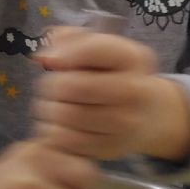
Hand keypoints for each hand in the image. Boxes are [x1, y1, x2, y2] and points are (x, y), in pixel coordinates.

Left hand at [32, 27, 189, 162]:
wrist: (146, 114)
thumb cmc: (111, 75)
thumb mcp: (99, 47)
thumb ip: (69, 40)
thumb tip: (43, 58)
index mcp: (133, 58)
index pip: (90, 50)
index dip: (61, 54)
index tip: (52, 60)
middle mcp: (135, 90)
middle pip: (72, 86)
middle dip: (52, 84)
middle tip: (52, 86)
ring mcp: (125, 123)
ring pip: (65, 115)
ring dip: (49, 109)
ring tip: (55, 104)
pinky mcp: (111, 148)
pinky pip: (66, 140)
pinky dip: (54, 131)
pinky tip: (60, 124)